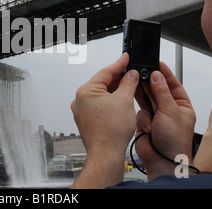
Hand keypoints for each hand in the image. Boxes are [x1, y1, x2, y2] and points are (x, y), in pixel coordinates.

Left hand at [71, 53, 138, 187]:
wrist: (106, 153)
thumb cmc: (111, 131)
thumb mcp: (124, 100)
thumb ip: (128, 83)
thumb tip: (131, 75)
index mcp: (86, 91)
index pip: (105, 72)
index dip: (119, 64)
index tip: (126, 57)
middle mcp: (80, 99)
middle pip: (102, 82)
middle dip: (118, 78)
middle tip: (131, 72)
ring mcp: (81, 110)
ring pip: (101, 94)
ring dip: (114, 90)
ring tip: (128, 86)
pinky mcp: (85, 119)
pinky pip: (98, 104)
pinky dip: (109, 101)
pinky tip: (119, 101)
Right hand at [134, 62, 195, 179]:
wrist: (163, 160)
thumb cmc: (175, 141)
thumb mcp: (171, 111)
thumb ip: (162, 91)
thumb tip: (157, 75)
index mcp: (181, 105)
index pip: (173, 84)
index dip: (165, 73)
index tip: (157, 63)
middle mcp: (169, 109)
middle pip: (157, 90)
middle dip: (150, 84)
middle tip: (143, 72)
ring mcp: (157, 116)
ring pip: (146, 99)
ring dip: (144, 99)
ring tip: (137, 89)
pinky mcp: (145, 122)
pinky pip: (139, 112)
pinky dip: (142, 117)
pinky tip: (146, 124)